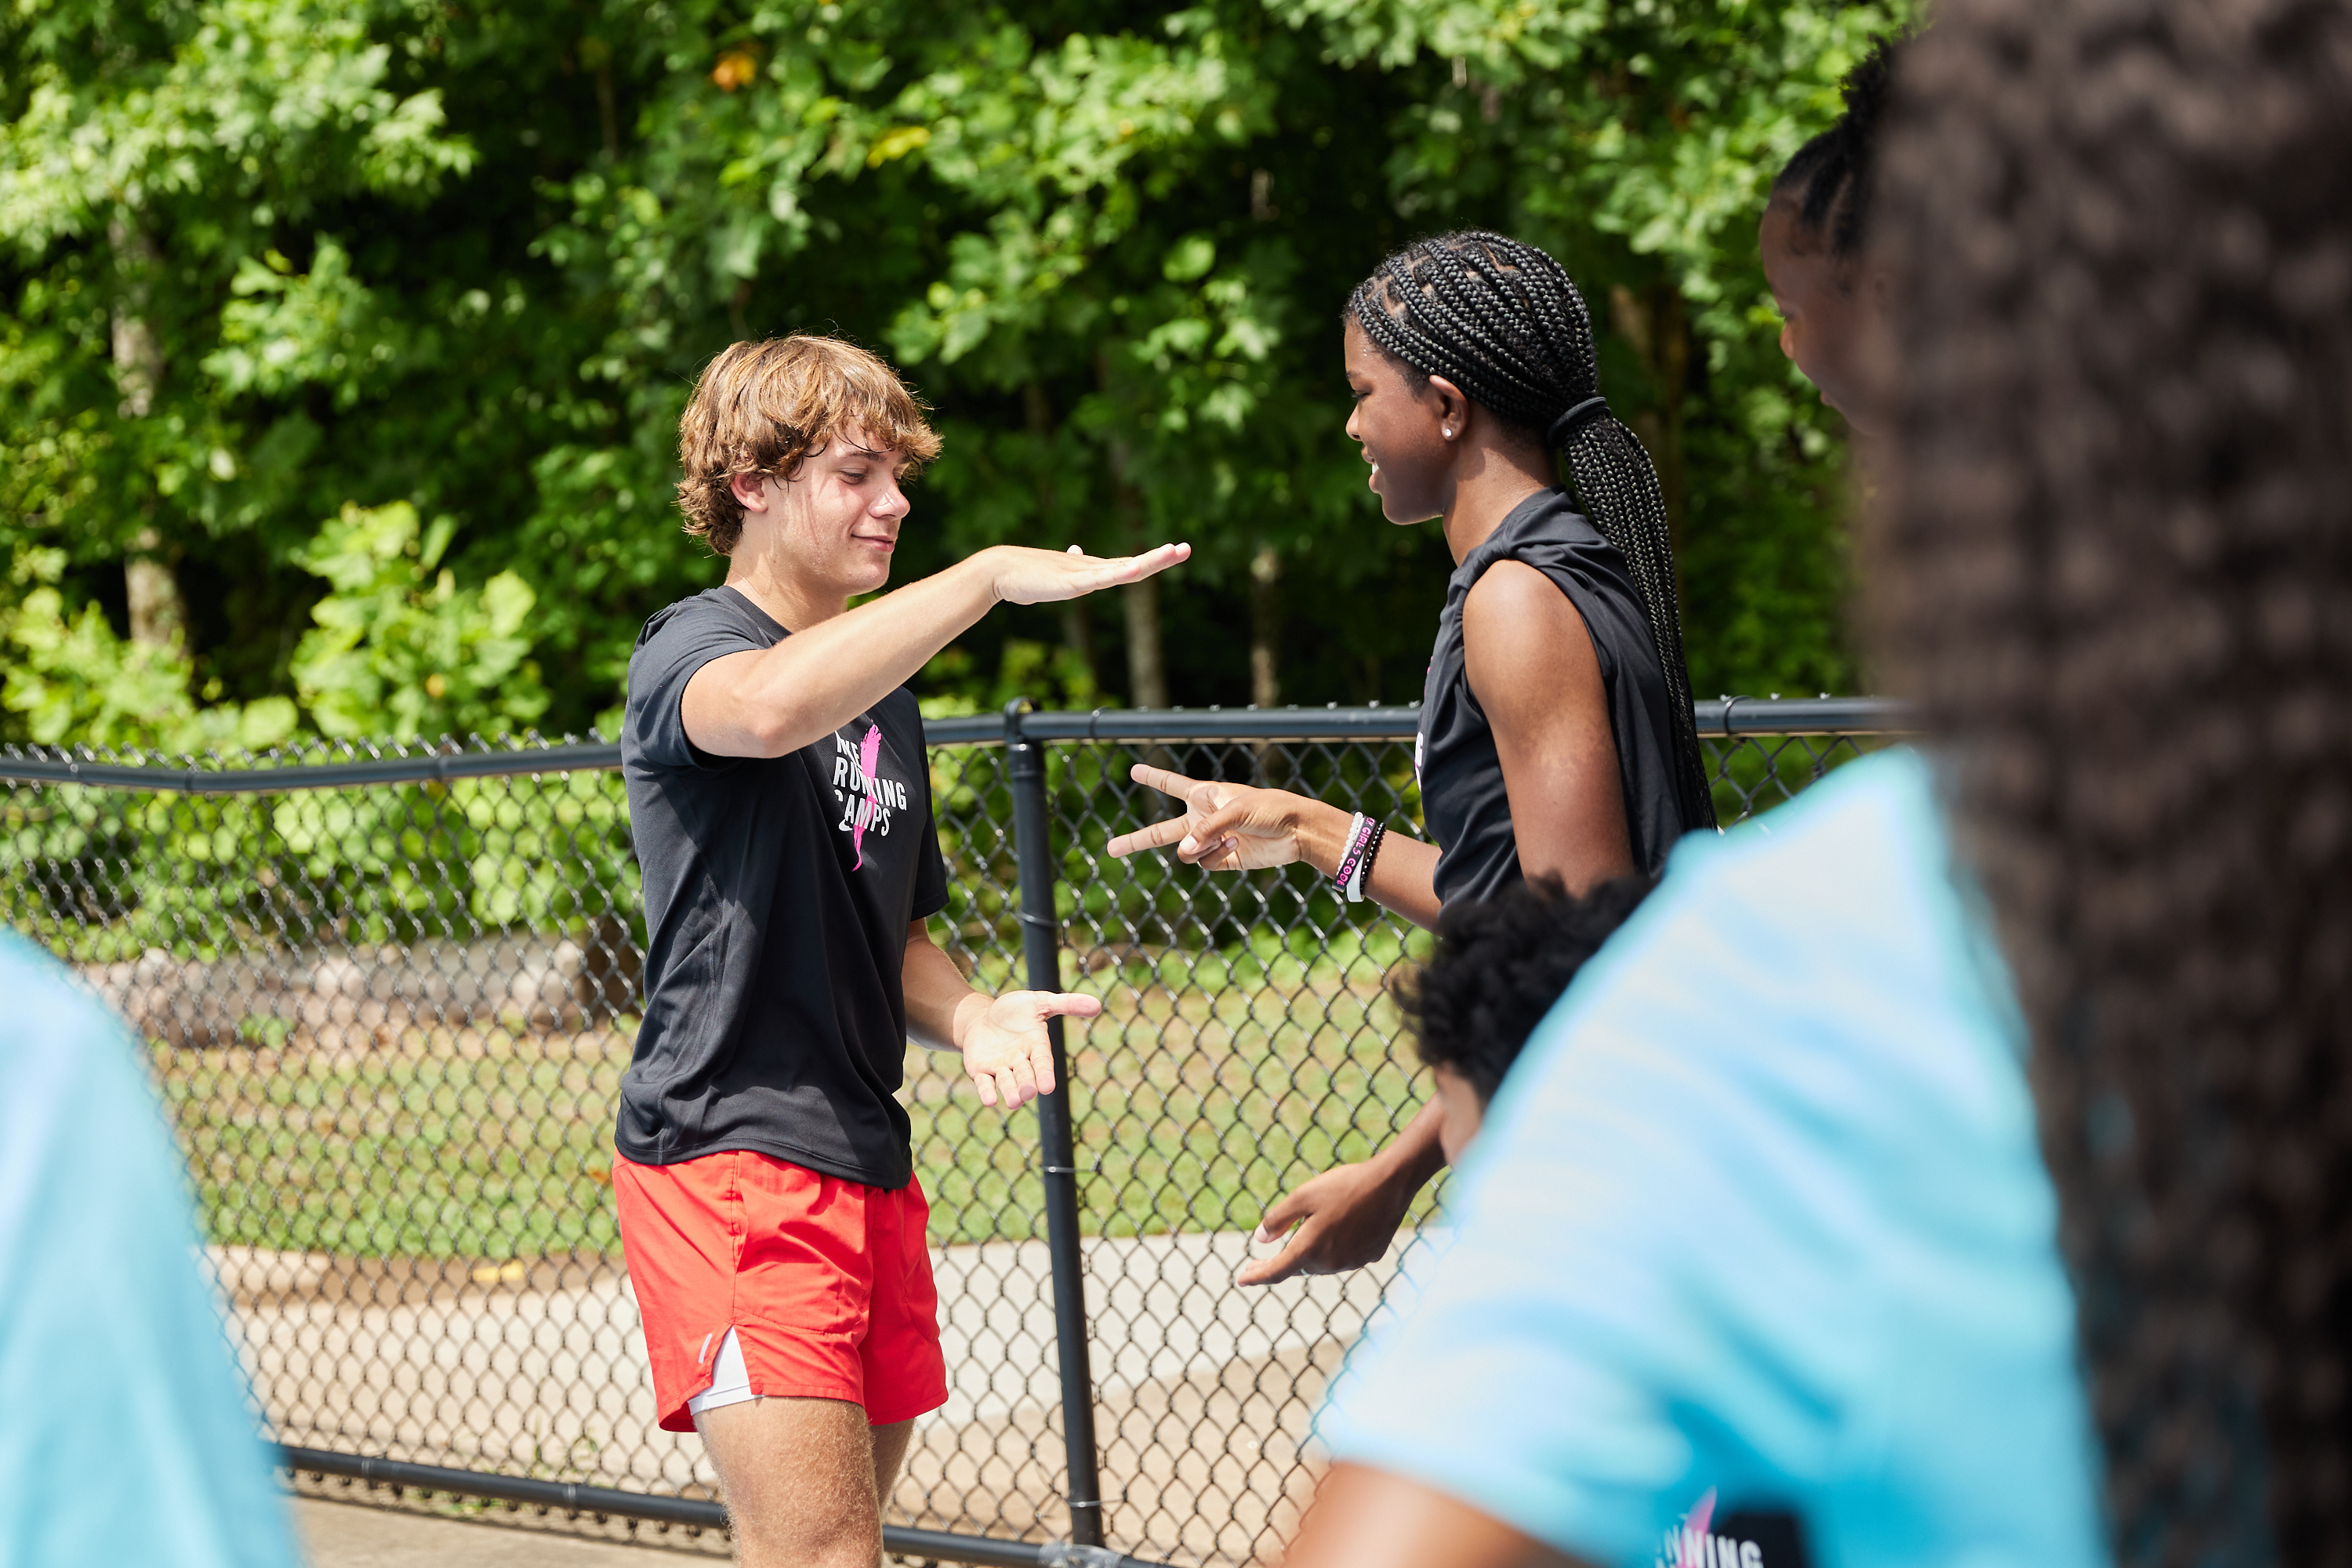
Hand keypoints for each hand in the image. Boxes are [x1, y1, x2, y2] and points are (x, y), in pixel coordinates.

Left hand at [957, 989, 1101, 1109]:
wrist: (981, 1018)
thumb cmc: (1014, 1011)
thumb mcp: (1040, 1002)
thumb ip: (1066, 1004)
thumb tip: (1099, 1004)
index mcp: (1036, 1046)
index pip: (1042, 1061)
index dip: (1045, 1073)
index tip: (1048, 1087)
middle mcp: (1020, 1061)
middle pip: (1025, 1075)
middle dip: (1027, 1084)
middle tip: (1029, 1092)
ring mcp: (1000, 1068)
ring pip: (1007, 1083)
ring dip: (1010, 1092)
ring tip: (1015, 1101)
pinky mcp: (980, 1071)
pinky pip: (985, 1084)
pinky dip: (987, 1092)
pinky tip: (990, 1101)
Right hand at [985, 542, 1189, 605]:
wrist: (1000, 570)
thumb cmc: (1027, 574)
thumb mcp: (1056, 574)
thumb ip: (1070, 566)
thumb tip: (1076, 548)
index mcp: (1091, 570)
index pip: (1129, 565)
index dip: (1154, 559)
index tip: (1176, 550)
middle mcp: (1092, 568)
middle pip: (1133, 564)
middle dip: (1160, 557)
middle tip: (1185, 549)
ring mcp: (1082, 574)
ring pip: (1122, 568)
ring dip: (1148, 561)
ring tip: (1171, 553)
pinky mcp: (1070, 583)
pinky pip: (1098, 579)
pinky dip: (1118, 573)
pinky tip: (1134, 570)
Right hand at [1105, 765, 1324, 871]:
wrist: (1295, 832)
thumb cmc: (1267, 809)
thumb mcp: (1235, 811)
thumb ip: (1205, 831)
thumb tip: (1183, 852)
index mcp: (1203, 796)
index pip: (1170, 784)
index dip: (1152, 777)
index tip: (1134, 770)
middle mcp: (1201, 819)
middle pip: (1160, 832)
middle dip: (1135, 841)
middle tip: (1110, 848)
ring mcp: (1210, 841)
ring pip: (1185, 852)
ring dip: (1199, 848)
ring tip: (1226, 839)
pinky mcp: (1221, 859)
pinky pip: (1205, 863)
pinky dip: (1216, 856)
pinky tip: (1235, 846)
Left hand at [1236, 1158, 1417, 1285]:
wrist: (1391, 1183)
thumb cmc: (1344, 1185)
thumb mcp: (1303, 1195)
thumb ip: (1277, 1219)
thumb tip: (1260, 1239)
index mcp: (1310, 1249)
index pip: (1276, 1270)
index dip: (1256, 1276)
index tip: (1240, 1280)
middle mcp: (1331, 1262)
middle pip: (1301, 1264)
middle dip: (1288, 1256)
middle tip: (1272, 1244)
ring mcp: (1353, 1262)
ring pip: (1324, 1261)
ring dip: (1315, 1250)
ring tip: (1323, 1220)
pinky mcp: (1370, 1256)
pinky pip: (1345, 1255)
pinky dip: (1338, 1245)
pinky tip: (1347, 1222)